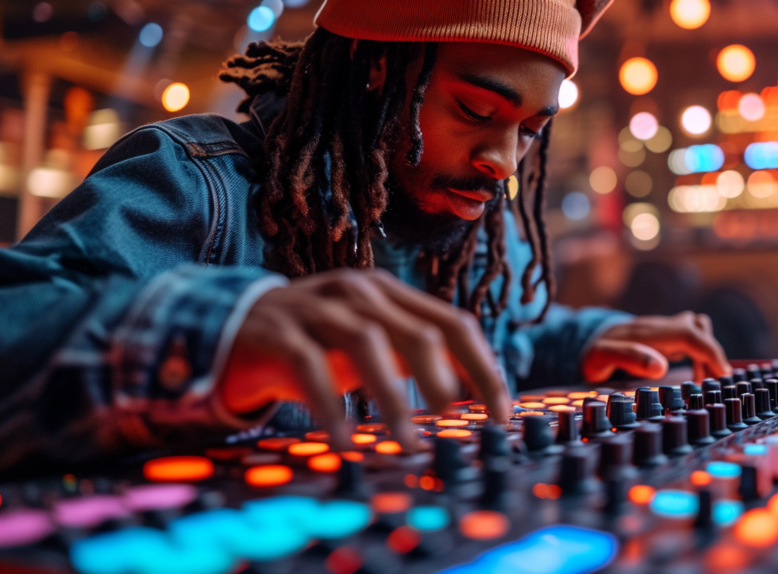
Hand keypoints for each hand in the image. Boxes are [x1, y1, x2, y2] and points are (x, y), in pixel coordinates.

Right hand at [217, 269, 509, 450]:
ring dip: (393, 395)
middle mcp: (358, 291)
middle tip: (453, 421)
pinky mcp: (277, 330)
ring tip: (407, 440)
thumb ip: (411, 360)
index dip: (482, 367)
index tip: (500, 414)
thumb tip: (463, 397)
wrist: (230, 327)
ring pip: (368, 342)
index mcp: (389, 295)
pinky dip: (332, 404)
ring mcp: (316, 307)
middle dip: (442, 379)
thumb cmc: (315, 343)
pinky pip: (309, 366)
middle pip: (418, 330)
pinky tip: (346, 439)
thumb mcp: (368, 347)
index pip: (453, 323)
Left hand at [581, 311, 730, 383]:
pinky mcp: (664, 336)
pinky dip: (700, 354)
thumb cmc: (592, 352)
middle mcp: (658, 326)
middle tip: (715, 383)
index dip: (709, 351)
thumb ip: (629, 358)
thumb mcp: (601, 358)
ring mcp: (662, 329)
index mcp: (647, 332)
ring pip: (698, 331)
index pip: (689, 333)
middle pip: (698, 329)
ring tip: (704, 381)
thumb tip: (660, 366)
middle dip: (712, 354)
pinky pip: (691, 338)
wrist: (585, 339)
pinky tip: (694, 374)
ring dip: (706, 353)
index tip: (722, 374)